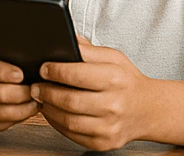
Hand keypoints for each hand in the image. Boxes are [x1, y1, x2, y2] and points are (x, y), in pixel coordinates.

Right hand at [0, 48, 39, 131]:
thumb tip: (25, 54)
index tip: (21, 74)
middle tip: (37, 88)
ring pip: (5, 113)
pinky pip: (5, 124)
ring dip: (26, 108)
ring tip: (37, 100)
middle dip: (23, 92)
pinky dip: (20, 118)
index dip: (4, 72)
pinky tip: (27, 109)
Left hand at [31, 38, 156, 149]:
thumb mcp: (113, 57)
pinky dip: (57, 124)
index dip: (55, 71)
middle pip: (70, 100)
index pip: (77, 74)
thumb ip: (87, 49)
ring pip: (69, 120)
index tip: (43, 68)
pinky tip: (53, 112)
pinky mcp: (104, 142)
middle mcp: (114, 105)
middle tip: (35, 86)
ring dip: (49, 109)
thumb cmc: (127, 81)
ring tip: (42, 98)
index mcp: (115, 79)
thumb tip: (64, 40)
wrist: (148, 110)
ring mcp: (109, 127)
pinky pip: (73, 135)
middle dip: (46, 92)